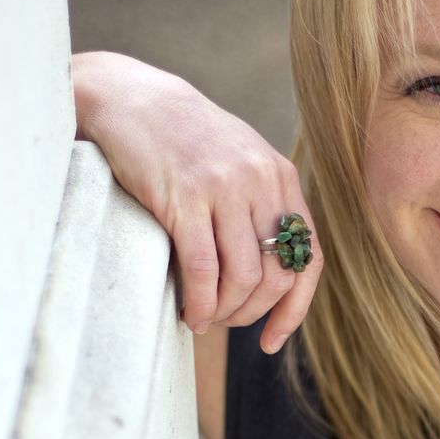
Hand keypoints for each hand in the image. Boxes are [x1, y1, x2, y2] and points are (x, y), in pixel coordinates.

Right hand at [72, 51, 320, 353]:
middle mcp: (260, 182)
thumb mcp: (237, 162)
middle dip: (252, 313)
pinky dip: (200, 302)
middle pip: (278, 275)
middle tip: (223, 321)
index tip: (272, 340)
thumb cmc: (181, 139)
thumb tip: (271, 272)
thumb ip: (259, 204)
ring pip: (244, 277)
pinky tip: (188, 312)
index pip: (308, 258)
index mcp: (280, 177)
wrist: (131, 98)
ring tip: (202, 317)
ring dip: (224, 311)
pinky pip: (204, 269)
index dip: (295, 308)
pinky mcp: (186, 198)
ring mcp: (225, 188)